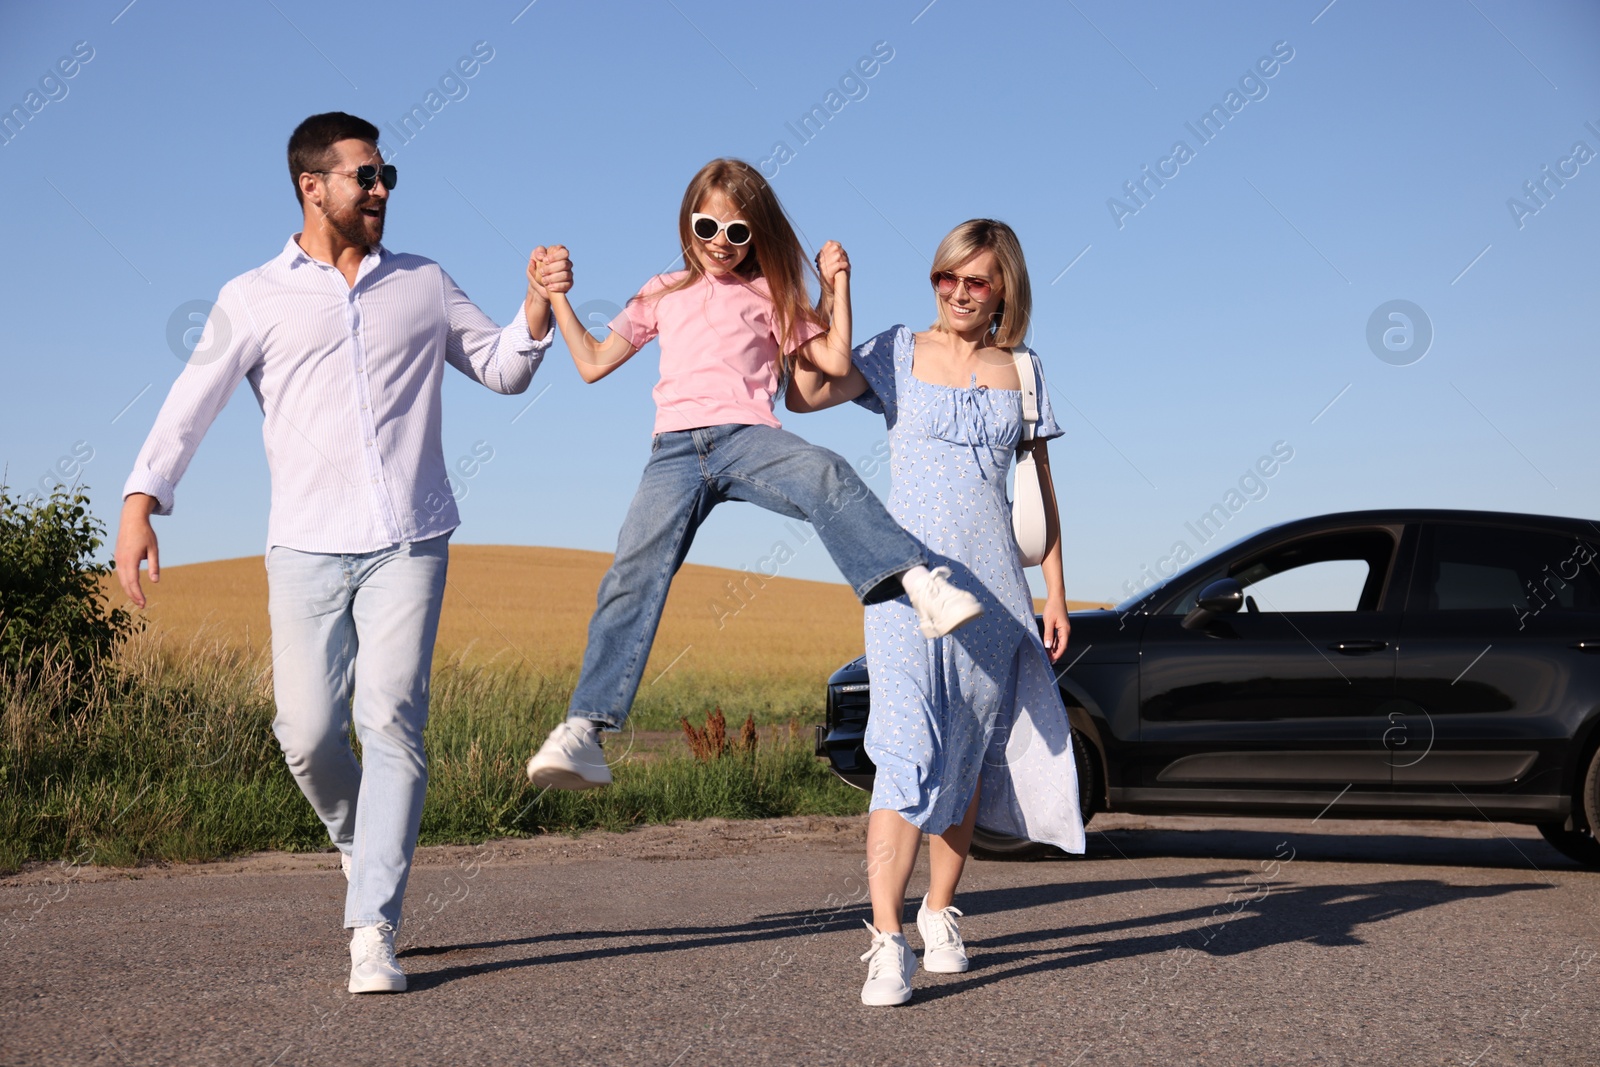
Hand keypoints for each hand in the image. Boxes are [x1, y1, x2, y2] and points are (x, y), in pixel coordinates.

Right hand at [114, 494, 159, 608]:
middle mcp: (121, 561)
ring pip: (122, 579)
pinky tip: (132, 587)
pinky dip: (126, 582)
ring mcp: (118, 559)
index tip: (144, 603)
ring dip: (129, 590)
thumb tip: (155, 581)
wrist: (131, 519)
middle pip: (126, 583)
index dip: (138, 594)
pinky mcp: (118, 557)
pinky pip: (121, 573)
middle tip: (142, 605)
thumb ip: (154, 565)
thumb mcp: (154, 549)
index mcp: (130, 560)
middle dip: (133, 595)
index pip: (133, 582)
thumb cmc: (145, 533)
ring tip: (138, 599)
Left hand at [529, 244, 571, 299]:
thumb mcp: (534, 259)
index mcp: (560, 254)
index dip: (555, 256)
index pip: (564, 252)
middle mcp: (566, 263)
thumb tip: (541, 255)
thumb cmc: (537, 269)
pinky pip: (567, 285)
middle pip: (564, 264)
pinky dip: (557, 286)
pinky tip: (549, 287)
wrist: (538, 284)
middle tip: (541, 272)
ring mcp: (568, 274)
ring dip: (553, 278)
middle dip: (551, 268)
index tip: (544, 260)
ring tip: (544, 280)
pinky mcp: (568, 284)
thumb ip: (537, 253)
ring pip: (565, 275)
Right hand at [816, 240, 849, 289]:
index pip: (829, 243)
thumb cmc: (833, 277)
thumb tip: (839, 246)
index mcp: (820, 256)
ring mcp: (823, 266)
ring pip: (838, 255)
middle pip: (835, 248)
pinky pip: (838, 265)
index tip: (842, 252)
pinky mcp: (827, 273)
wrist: (829, 291)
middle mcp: (820, 260)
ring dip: (845, 260)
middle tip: (846, 260)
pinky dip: (845, 266)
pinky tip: (848, 269)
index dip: (837, 245)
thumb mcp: (832, 263)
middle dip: (843, 253)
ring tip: (847, 265)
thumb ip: (833, 254)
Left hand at [1041, 594, 1070, 661]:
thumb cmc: (1053, 608)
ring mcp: (1063, 629)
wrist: (1056, 598)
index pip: (1063, 646)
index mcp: (1065, 630)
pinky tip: (1047, 647)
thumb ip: (1048, 634)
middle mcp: (1066, 631)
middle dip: (1055, 654)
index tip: (1052, 660)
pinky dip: (1052, 643)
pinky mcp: (1060, 628)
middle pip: (1061, 646)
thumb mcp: (1049, 621)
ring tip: (1046, 655)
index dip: (1057, 654)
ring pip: (1059, 643)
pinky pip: (1057, 638)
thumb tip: (1047, 646)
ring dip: (1053, 649)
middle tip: (1047, 660)